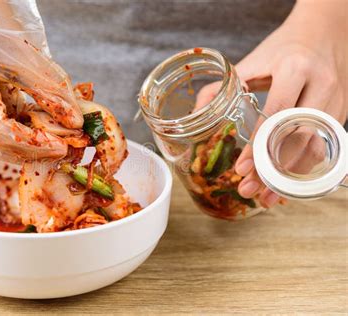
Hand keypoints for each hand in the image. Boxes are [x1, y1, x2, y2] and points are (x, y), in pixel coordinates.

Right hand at [0, 0, 82, 162]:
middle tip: (64, 147)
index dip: (31, 144)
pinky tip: (43, 126)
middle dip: (32, 149)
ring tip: (58, 139)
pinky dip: (20, 130)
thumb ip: (51, 92)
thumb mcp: (27, 56)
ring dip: (28, 143)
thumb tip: (76, 122)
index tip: (60, 146)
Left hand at [197, 0, 346, 206]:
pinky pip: (324, 148)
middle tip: (248, 190)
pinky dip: (303, 169)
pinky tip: (285, 184)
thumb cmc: (283, 49)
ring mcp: (336, 101)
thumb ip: (222, 87)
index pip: (276, 115)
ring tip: (265, 196)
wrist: (323, 34)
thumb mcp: (251, 62)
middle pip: (297, 138)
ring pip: (315, 148)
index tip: (240, 169)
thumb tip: (194, 114)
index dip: (258, 146)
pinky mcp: (342, 114)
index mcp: (295, 69)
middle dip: (272, 170)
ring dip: (289, 177)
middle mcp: (321, 86)